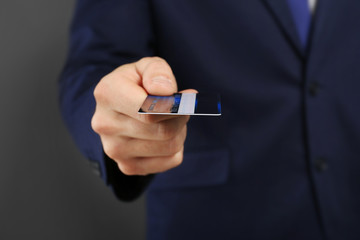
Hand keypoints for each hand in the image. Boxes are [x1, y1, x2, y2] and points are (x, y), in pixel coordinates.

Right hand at [91, 57, 195, 174]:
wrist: (118, 107)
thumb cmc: (136, 84)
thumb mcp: (147, 66)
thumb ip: (157, 72)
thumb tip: (165, 91)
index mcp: (107, 94)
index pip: (150, 111)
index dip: (176, 107)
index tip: (188, 98)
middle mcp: (105, 125)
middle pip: (163, 131)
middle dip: (180, 118)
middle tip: (181, 108)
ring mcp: (114, 150)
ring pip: (169, 147)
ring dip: (179, 132)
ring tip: (170, 120)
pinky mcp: (127, 166)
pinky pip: (170, 161)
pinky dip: (176, 148)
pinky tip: (164, 136)